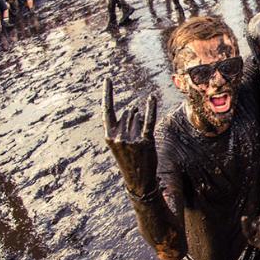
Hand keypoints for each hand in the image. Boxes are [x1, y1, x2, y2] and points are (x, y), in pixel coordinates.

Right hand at [103, 78, 158, 196]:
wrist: (138, 180)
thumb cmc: (129, 160)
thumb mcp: (120, 143)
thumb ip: (123, 126)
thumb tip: (132, 108)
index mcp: (109, 136)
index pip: (107, 110)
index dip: (108, 93)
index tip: (108, 79)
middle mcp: (118, 137)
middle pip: (128, 114)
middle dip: (133, 116)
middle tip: (135, 135)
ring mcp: (132, 140)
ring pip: (138, 118)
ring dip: (141, 122)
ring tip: (140, 140)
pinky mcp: (145, 142)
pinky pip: (149, 121)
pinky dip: (151, 108)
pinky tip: (152, 98)